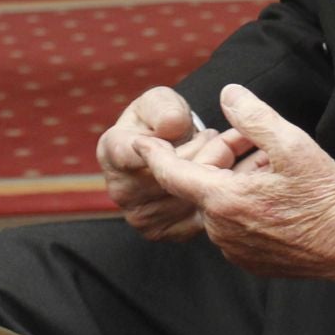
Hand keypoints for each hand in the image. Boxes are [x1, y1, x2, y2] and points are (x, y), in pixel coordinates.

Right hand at [96, 86, 211, 240]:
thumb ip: (164, 108)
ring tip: (222, 153)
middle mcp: (120, 191)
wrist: (167, 151)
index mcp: (112, 152)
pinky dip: (219, 198)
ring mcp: (141, 217)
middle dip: (203, 152)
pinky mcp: (164, 233)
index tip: (186, 131)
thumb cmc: (161, 120)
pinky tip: (222, 178)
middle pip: (171, 177)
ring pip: (190, 197)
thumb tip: (171, 127)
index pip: (133, 154)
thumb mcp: (161, 101)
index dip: (163, 144)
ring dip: (216, 174)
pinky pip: (199, 217)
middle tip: (218, 136)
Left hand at [142, 84, 334, 285]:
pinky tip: (275, 196)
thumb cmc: (325, 195)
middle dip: (218, 160)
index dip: (153, 155)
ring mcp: (235, 250)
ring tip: (271, 169)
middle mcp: (221, 230)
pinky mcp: (250, 262)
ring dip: (234, 184)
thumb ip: (253, 116)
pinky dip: (244, 207)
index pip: (172, 174)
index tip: (138, 141)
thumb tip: (227, 93)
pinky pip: (234, 227)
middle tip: (251, 142)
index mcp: (224, 200)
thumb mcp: (292, 143)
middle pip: (202, 186)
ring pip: (219, 206)